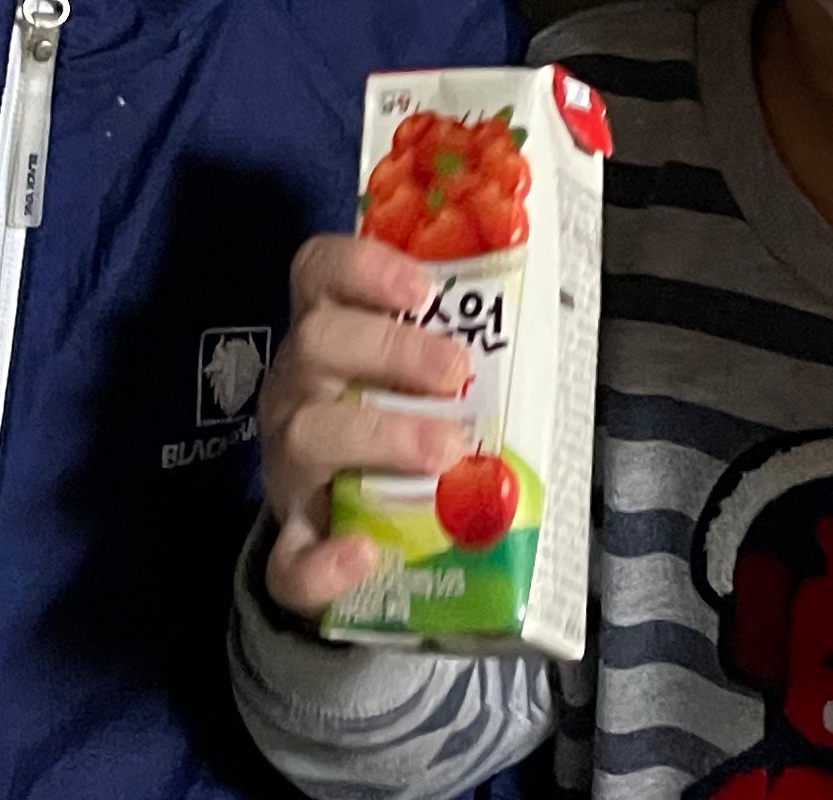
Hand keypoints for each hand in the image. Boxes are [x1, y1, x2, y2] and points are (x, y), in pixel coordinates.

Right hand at [256, 232, 475, 613]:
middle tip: (456, 374)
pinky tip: (363, 556)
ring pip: (307, 435)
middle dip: (392, 350)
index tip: (423, 290)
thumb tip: (544, 322)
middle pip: (317, 342)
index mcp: (327, 339)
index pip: (320, 273)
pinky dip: (323, 563)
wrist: (349, 522)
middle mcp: (298, 390)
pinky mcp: (294, 540)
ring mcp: (289, 465)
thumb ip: (455, 348)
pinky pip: (289, 558)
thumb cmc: (395, 423)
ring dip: (382, 438)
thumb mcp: (411, 376)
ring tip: (445, 454)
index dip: (363, 269)